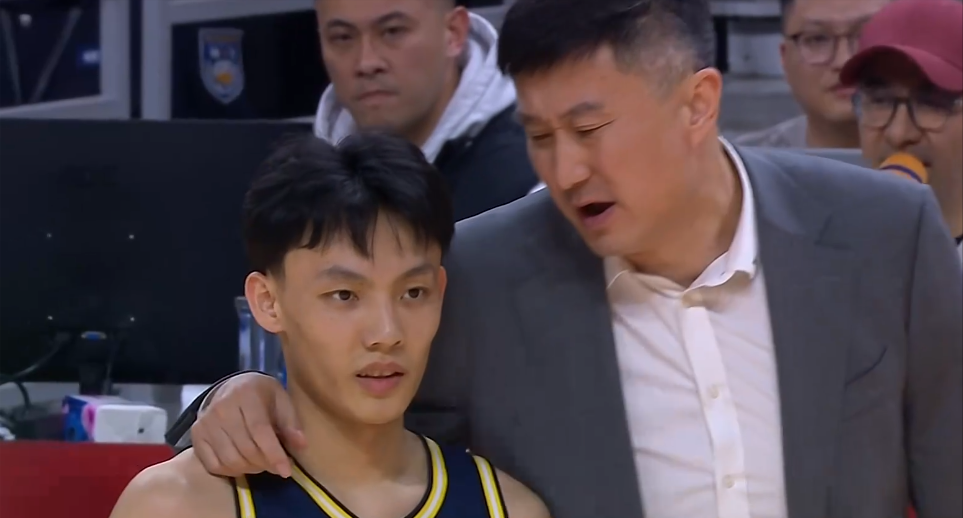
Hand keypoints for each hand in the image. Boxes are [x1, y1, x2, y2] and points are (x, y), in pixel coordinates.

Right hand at [190, 372, 305, 477]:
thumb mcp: (281, 399)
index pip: (259, 430)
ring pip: (230, 460)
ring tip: (262, 462)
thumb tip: (301, 445)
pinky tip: (243, 463)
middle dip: (265, 463)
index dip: (274, 453)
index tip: (286, 471)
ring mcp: (205, 423)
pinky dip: (232, 471)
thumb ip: (291, 422)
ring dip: (251, 469)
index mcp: (246, 395)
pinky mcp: (196, 435)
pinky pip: (214, 466)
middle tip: (277, 465)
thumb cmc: (261, 395)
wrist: (230, 388)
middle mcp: (221, 408)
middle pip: (245, 448)